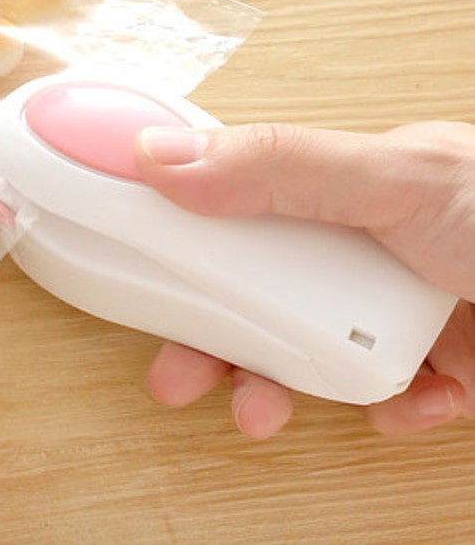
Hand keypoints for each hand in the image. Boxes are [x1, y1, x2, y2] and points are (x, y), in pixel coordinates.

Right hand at [136, 120, 474, 438]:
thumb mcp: (396, 177)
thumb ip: (283, 167)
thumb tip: (168, 159)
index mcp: (336, 195)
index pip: (236, 215)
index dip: (184, 244)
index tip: (140, 270)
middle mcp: (357, 252)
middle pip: (258, 298)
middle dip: (211, 339)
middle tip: (176, 366)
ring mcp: (391, 313)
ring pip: (306, 358)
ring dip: (275, 390)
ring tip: (258, 410)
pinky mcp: (430, 367)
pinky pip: (380, 400)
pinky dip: (380, 412)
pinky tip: (401, 400)